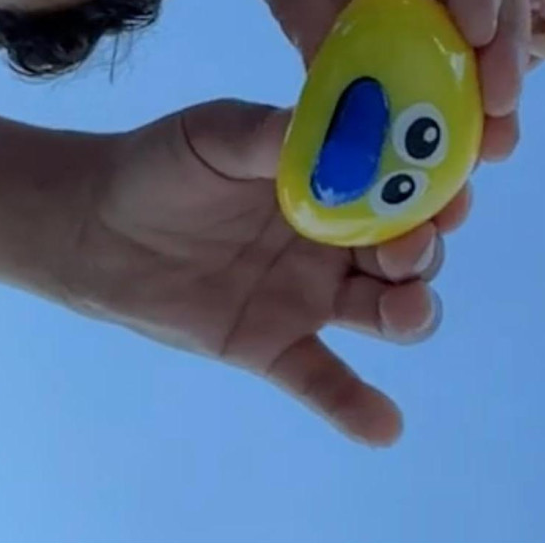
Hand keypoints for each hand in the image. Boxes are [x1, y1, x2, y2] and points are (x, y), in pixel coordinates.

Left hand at [66, 98, 471, 445]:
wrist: (95, 226)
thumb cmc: (164, 166)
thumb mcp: (217, 135)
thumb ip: (271, 135)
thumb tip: (330, 119)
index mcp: (334, 180)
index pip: (402, 184)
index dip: (433, 187)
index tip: (449, 189)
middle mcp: (336, 240)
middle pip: (406, 251)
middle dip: (422, 250)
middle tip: (410, 248)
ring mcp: (309, 297)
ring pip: (381, 311)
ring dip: (409, 312)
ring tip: (408, 311)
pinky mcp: (275, 347)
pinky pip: (323, 378)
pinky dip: (355, 405)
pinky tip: (384, 426)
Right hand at [210, 0, 527, 155]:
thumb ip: (319, 33)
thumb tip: (340, 115)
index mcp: (381, 0)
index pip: (416, 68)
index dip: (430, 117)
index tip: (436, 173)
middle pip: (463, 44)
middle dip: (481, 99)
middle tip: (490, 153)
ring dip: (497, 53)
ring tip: (499, 106)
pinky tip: (476, 25)